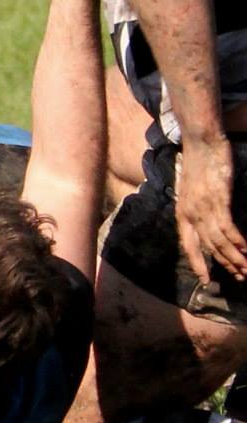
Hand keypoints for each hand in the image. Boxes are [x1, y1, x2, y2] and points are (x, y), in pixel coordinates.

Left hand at [176, 136, 246, 284]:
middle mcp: (190, 213)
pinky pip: (227, 227)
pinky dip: (237, 241)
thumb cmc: (199, 165)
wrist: (200, 142)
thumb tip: (209, 223)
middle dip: (224, 265)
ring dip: (234, 258)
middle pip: (207, 247)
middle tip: (240, 278)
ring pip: (218, 241)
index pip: (188, 245)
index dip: (197, 263)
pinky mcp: (218, 199)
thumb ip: (198, 208)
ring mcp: (203, 207)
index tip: (206, 280)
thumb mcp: (193, 191)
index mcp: (182, 213)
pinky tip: (246, 250)